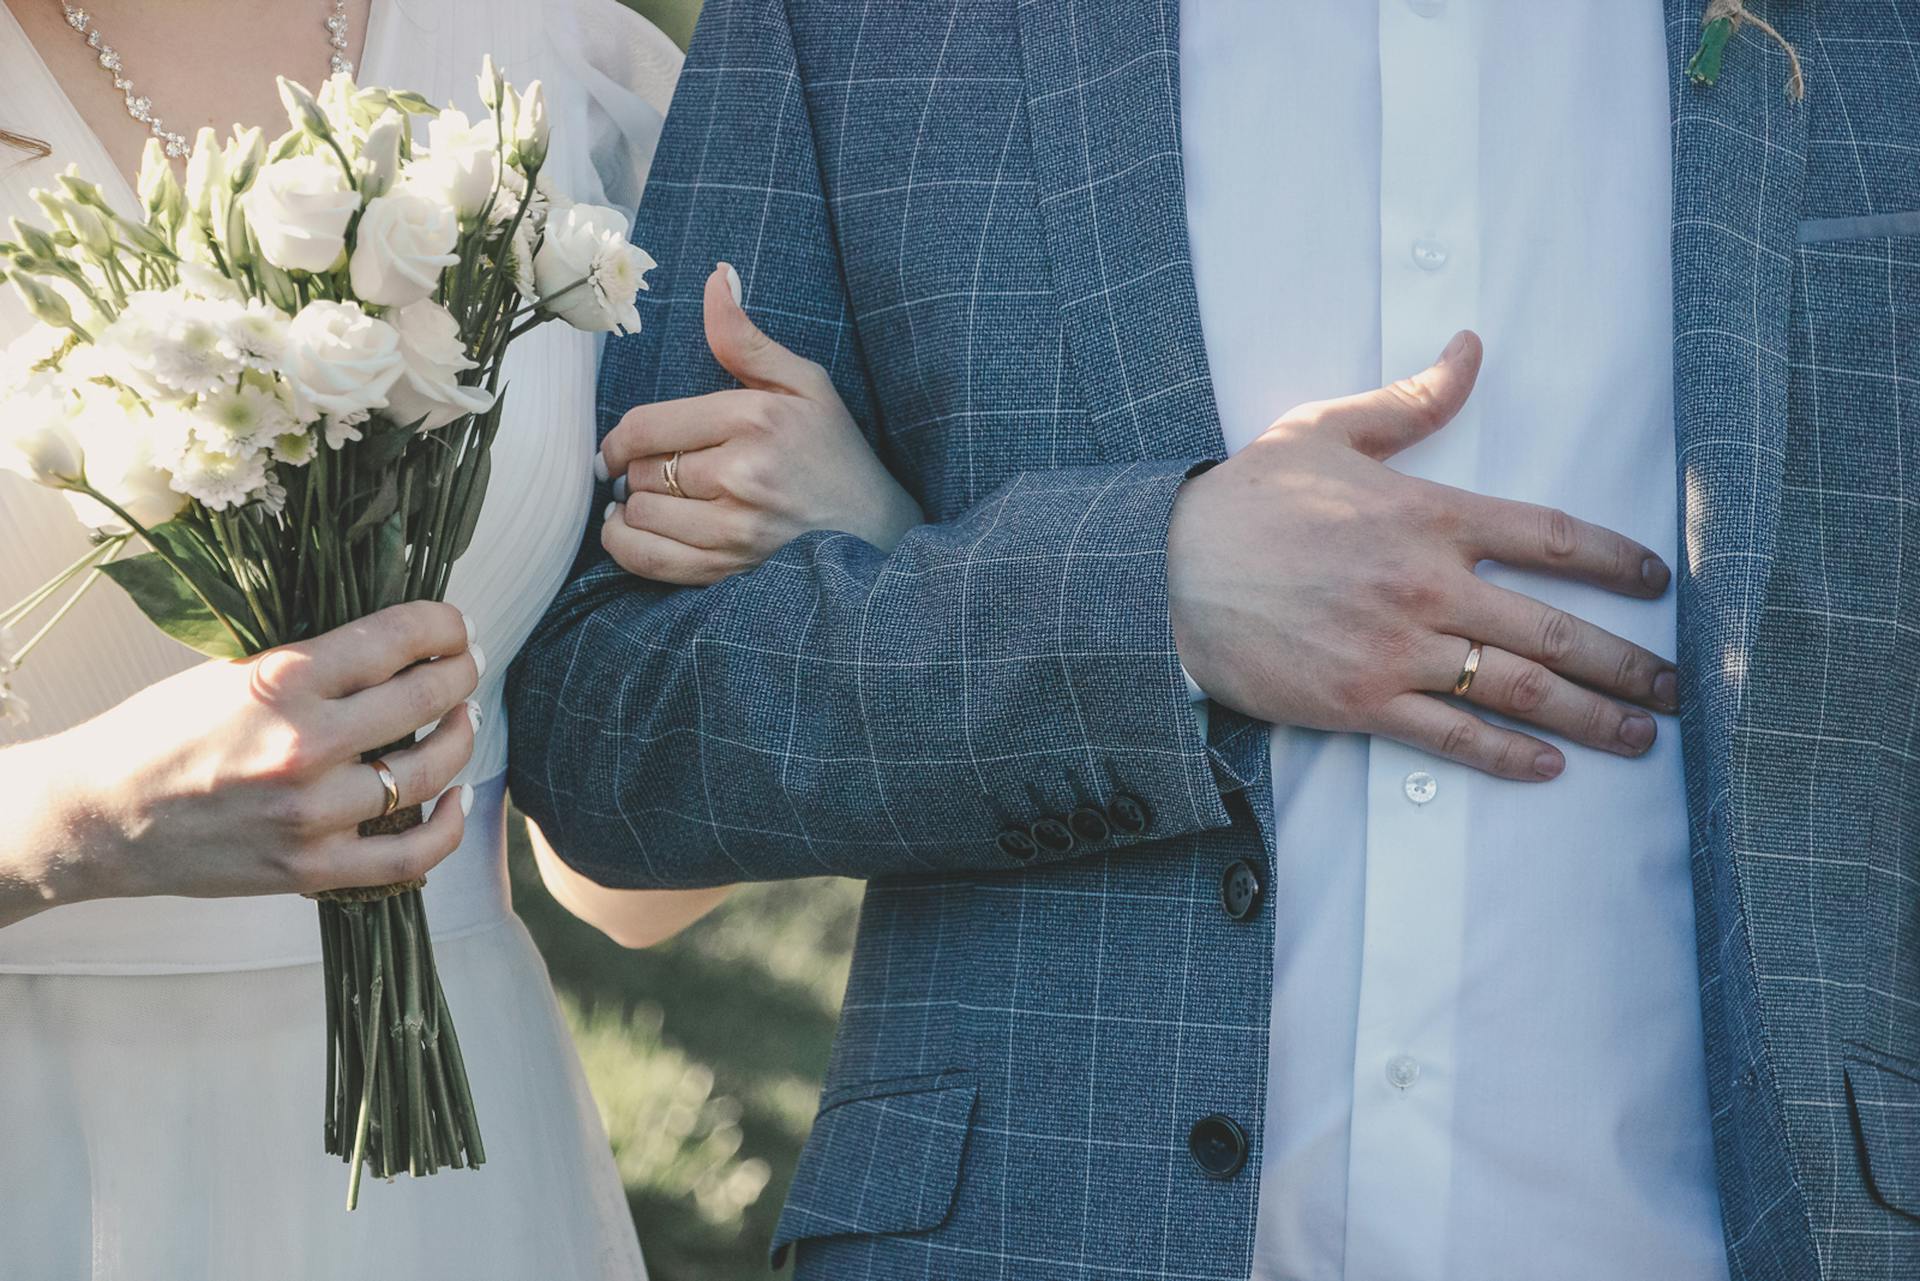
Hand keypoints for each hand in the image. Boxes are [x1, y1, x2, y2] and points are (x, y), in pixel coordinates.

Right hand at [4, 602, 480, 923]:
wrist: (100, 816)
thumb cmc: (163, 733)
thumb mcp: (232, 672)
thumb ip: (312, 662)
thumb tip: (398, 643)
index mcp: (281, 681)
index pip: (395, 639)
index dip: (442, 626)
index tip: (454, 626)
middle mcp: (304, 745)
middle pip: (424, 698)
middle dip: (460, 673)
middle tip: (466, 665)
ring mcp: (312, 813)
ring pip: (429, 771)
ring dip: (459, 738)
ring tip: (460, 719)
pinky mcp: (312, 867)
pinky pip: (411, 854)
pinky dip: (448, 826)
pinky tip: (456, 798)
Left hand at [597, 262, 923, 585]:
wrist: (876, 530)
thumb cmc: (835, 453)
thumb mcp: (804, 384)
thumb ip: (746, 339)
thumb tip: (715, 279)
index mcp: (754, 419)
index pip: (647, 426)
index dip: (618, 438)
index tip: (618, 447)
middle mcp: (741, 475)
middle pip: (640, 471)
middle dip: (635, 471)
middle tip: (653, 472)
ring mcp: (735, 529)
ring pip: (640, 515)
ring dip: (632, 509)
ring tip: (647, 501)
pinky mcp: (731, 570)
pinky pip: (650, 561)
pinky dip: (628, 546)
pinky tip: (636, 533)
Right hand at [1167, 331, 1677, 780]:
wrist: (1165, 572)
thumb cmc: (1244, 500)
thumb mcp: (1324, 430)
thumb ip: (1411, 403)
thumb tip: (1470, 349)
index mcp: (1428, 515)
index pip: (1549, 537)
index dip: (1615, 561)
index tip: (1658, 583)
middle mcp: (1426, 586)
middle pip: (1554, 630)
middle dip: (1628, 663)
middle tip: (1677, 687)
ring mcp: (1396, 649)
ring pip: (1517, 690)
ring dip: (1591, 716)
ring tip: (1640, 735)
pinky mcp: (1360, 700)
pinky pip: (1450, 734)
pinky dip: (1505, 754)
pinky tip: (1548, 764)